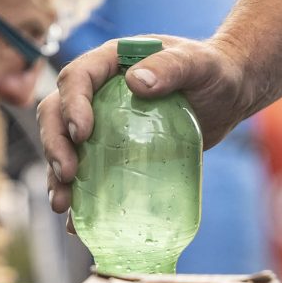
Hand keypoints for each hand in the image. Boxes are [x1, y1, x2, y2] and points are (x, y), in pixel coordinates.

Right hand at [38, 34, 254, 212]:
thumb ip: (171, 66)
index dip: (71, 105)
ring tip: (62, 204)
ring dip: (56, 173)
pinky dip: (79, 194)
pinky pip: (88, 170)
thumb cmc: (213, 71)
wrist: (227, 94)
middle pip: (58, 112)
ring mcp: (104, 120)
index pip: (76, 78)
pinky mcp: (115, 149)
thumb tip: (136, 82)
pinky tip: (77, 220)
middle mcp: (99, 89)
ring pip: (65, 143)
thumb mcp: (197, 64)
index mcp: (111, 62)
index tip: (81, 134)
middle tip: (67, 173)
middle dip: (54, 143)